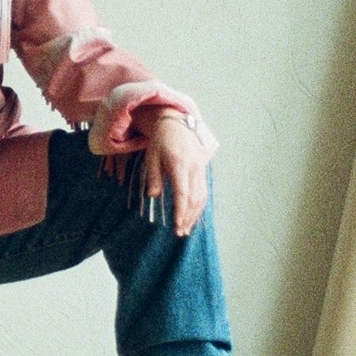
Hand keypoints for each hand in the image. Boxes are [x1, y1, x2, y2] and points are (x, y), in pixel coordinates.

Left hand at [144, 114, 210, 237]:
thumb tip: (153, 196)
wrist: (177, 123)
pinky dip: (199, 206)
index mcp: (180, 164)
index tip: (177, 224)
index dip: (181, 210)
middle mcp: (194, 167)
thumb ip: (153, 176)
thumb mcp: (152, 156)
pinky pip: (203, 191)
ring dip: (195, 214)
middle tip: (180, 232)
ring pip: (201, 196)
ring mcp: (201, 168)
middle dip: (188, 217)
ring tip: (187, 229)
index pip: (183, 192)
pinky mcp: (202, 170)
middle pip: (195, 198)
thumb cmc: (161, 140)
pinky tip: (194, 216)